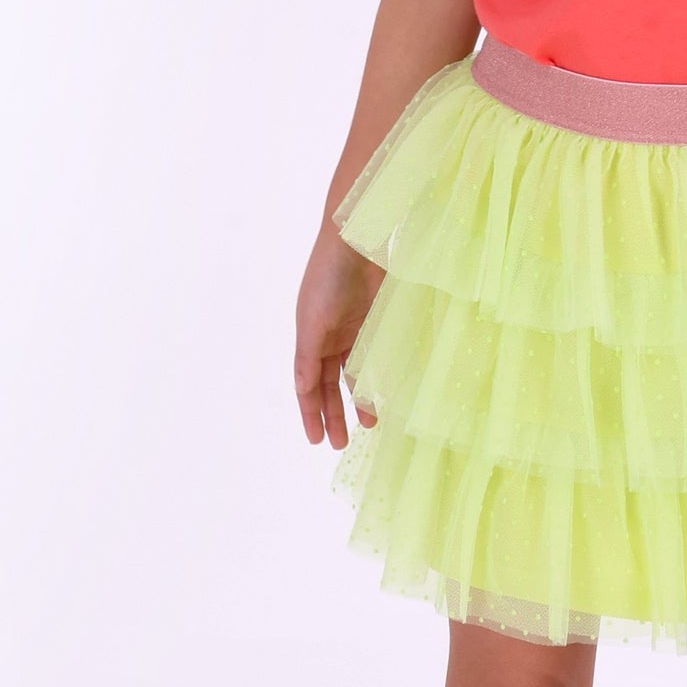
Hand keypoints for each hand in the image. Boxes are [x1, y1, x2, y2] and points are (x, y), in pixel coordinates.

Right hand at [294, 225, 384, 447]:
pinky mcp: (377, 323)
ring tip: (370, 425)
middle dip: (334, 415)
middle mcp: (330, 339)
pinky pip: (375, 358)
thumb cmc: (327, 280)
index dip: (311, 414)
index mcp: (310, 339)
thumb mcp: (312, 322)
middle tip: (342, 443)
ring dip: (359, 401)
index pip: (308, 386)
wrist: (356, 243)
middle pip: (331, 386)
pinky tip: (385, 394)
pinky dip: (377, 376)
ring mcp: (354, 332)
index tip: (316, 441)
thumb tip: (301, 391)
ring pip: (355, 376)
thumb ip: (307, 358)